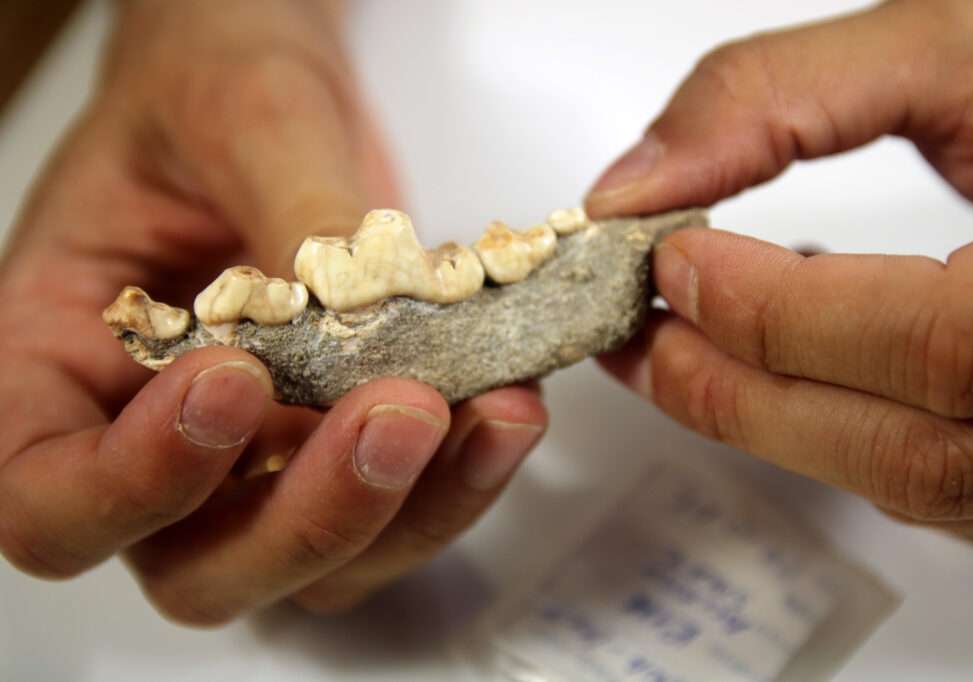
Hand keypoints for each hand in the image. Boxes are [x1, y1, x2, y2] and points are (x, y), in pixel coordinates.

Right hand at [0, 0, 545, 623]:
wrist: (271, 96)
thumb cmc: (210, 89)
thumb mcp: (240, 121)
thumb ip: (293, 217)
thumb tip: (366, 314)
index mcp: (56, 365)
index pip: (48, 497)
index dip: (136, 480)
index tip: (231, 381)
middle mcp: (151, 443)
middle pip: (199, 568)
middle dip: (309, 516)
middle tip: (399, 416)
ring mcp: (256, 463)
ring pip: (318, 565)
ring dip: (412, 510)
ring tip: (492, 414)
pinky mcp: (343, 450)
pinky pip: (400, 513)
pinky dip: (460, 480)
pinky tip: (506, 411)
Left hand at [586, 0, 972, 554]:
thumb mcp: (966, 46)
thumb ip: (785, 93)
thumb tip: (637, 185)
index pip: (947, 345)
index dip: (785, 316)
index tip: (676, 261)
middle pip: (914, 452)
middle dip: (740, 390)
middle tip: (641, 328)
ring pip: (916, 485)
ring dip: (772, 417)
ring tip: (689, 343)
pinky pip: (934, 488)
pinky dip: (831, 427)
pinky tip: (786, 366)